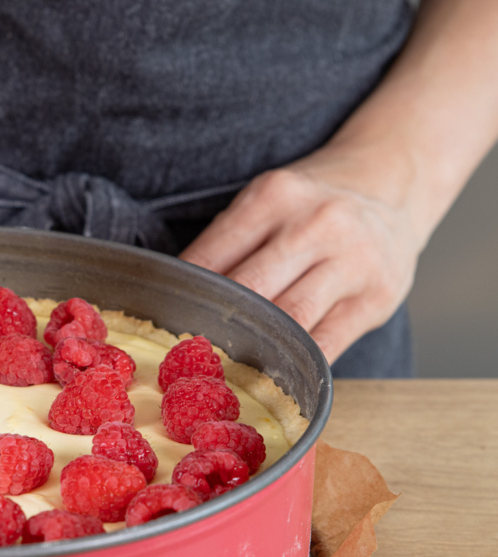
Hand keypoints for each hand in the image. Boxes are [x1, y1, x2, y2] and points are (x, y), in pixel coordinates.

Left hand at [179, 146, 425, 362]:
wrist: (393, 184)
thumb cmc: (312, 203)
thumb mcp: (266, 202)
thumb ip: (227, 244)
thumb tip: (177, 297)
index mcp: (274, 197)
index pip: (213, 258)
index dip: (184, 296)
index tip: (163, 323)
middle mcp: (317, 224)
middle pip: (250, 292)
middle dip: (216, 326)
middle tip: (187, 356)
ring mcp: (353, 262)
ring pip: (289, 322)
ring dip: (253, 350)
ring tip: (225, 368)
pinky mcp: (377, 298)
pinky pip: (327, 345)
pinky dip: (295, 365)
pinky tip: (272, 372)